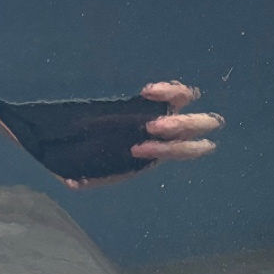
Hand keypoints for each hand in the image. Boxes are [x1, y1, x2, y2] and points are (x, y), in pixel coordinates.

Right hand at [62, 81, 221, 188]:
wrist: (100, 128)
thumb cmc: (107, 151)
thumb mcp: (100, 167)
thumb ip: (90, 178)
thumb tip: (72, 183)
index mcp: (164, 152)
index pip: (180, 153)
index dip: (164, 151)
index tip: (134, 149)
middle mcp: (175, 134)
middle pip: (201, 134)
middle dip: (180, 131)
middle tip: (150, 128)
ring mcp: (174, 114)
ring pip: (198, 114)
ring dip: (177, 114)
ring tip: (150, 115)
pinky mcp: (166, 97)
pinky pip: (181, 92)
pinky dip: (169, 90)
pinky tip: (146, 92)